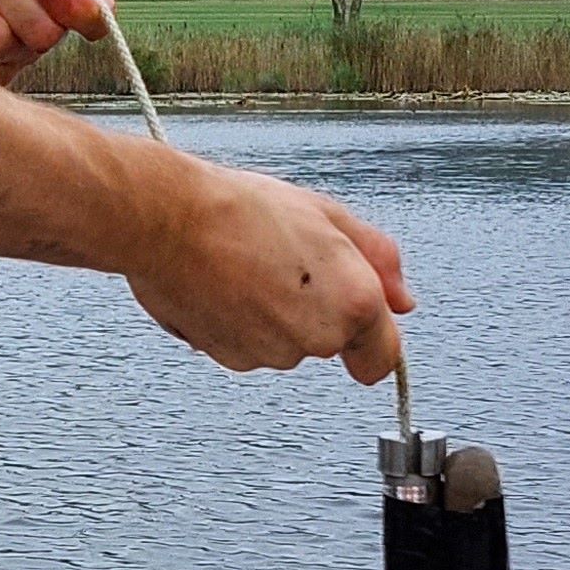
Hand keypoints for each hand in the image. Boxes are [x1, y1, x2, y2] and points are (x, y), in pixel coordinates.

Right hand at [125, 158, 414, 379]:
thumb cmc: (241, 209)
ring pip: (286, 343)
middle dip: (315, 310)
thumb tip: (403, 300)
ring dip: (274, 314)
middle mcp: (316, 339)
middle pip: (330, 343)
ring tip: (247, 265)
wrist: (165, 220)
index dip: (373, 339)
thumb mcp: (327, 215)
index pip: (382, 359)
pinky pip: (249, 346)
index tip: (359, 321)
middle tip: (285, 260)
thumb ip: (378, 260)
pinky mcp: (229, 359)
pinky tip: (223, 283)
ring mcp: (270, 354)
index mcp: (354, 304)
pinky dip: (240, 322)